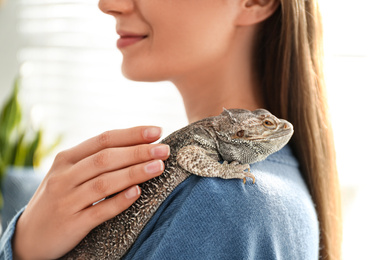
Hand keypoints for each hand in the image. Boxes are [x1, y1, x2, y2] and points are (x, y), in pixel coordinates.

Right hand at [12, 126, 169, 259]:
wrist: (29, 236)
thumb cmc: (59, 197)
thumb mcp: (68, 173)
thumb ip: (94, 160)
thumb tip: (136, 146)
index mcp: (66, 159)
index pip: (103, 139)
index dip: (131, 134)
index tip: (157, 131)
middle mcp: (64, 177)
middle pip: (106, 158)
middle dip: (138, 152)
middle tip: (164, 149)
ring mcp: (67, 200)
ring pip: (104, 182)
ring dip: (134, 173)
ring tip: (159, 167)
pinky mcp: (71, 224)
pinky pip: (99, 211)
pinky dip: (119, 201)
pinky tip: (138, 193)